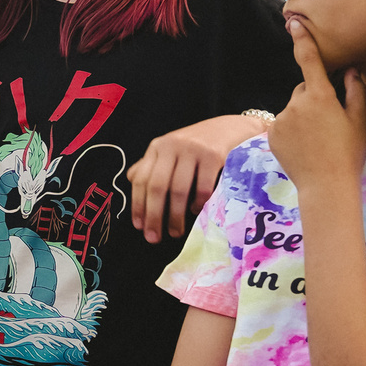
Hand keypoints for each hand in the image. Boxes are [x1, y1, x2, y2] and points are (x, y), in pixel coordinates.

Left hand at [128, 112, 268, 240]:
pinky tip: (195, 211)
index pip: (141, 179)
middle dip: (154, 216)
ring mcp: (194, 149)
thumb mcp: (172, 151)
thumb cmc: (199, 145)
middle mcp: (172, 145)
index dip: (138, 205)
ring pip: (179, 190)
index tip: (139, 226)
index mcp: (158, 147)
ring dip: (176, 216)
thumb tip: (133, 181)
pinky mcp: (214, 156)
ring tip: (176, 232)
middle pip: (157, 186)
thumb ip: (153, 165)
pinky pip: (203, 187)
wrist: (232, 127)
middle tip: (154, 238)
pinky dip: (197, 204)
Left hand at [272, 23, 365, 199]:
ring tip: (317, 139)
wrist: (326, 186)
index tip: (294, 23)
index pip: (309, 61)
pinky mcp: (271, 134)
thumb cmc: (348, 153)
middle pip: (304, 90)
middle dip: (314, 98)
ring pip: (293, 108)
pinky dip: (291, 130)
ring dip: (303, 116)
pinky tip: (304, 146)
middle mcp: (296, 104)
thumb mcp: (359, 120)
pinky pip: (282, 124)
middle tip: (330, 122)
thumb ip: (355, 91)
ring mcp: (281, 119)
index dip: (303, 40)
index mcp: (319, 96)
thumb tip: (351, 71)